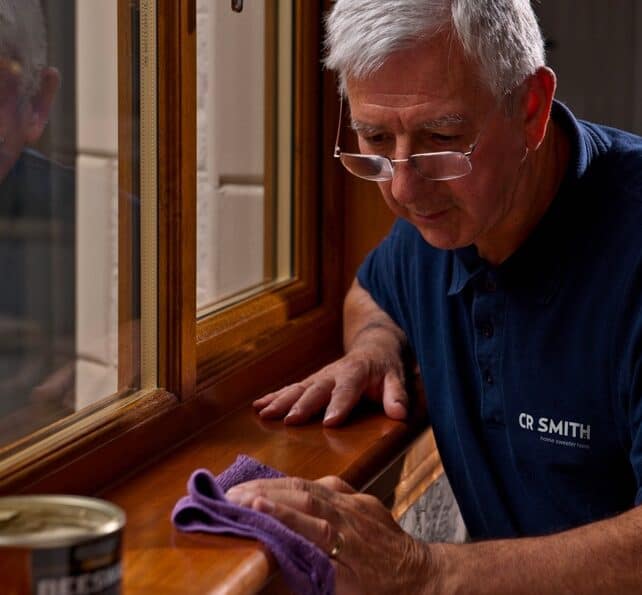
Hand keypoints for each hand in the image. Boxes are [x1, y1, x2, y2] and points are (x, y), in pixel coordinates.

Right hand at [226, 476, 436, 593]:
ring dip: (275, 484)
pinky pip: (326, 483)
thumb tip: (282, 555)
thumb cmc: (380, 589)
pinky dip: (299, 484)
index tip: (249, 505)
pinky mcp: (359, 496)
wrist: (420, 574)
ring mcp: (354, 502)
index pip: (306, 522)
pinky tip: (282, 485)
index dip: (278, 512)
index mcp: (345, 542)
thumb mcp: (346, 590)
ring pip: (310, 485)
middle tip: (231, 494)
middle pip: (303, 496)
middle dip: (265, 490)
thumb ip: (315, 570)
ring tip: (245, 487)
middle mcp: (348, 515)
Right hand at [252, 350, 408, 426]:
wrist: (373, 345)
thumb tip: (399, 414)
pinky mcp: (311, 381)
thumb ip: (397, 395)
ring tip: (264, 414)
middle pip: (317, 389)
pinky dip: (274, 396)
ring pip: (298, 388)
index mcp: (357, 372)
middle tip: (289, 420)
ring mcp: (320, 377)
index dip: (339, 404)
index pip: (348, 389)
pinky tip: (258, 406)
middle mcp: (334, 373)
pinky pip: (291, 388)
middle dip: (302, 404)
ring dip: (281, 401)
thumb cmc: (385, 367)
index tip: (329, 422)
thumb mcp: (397, 378)